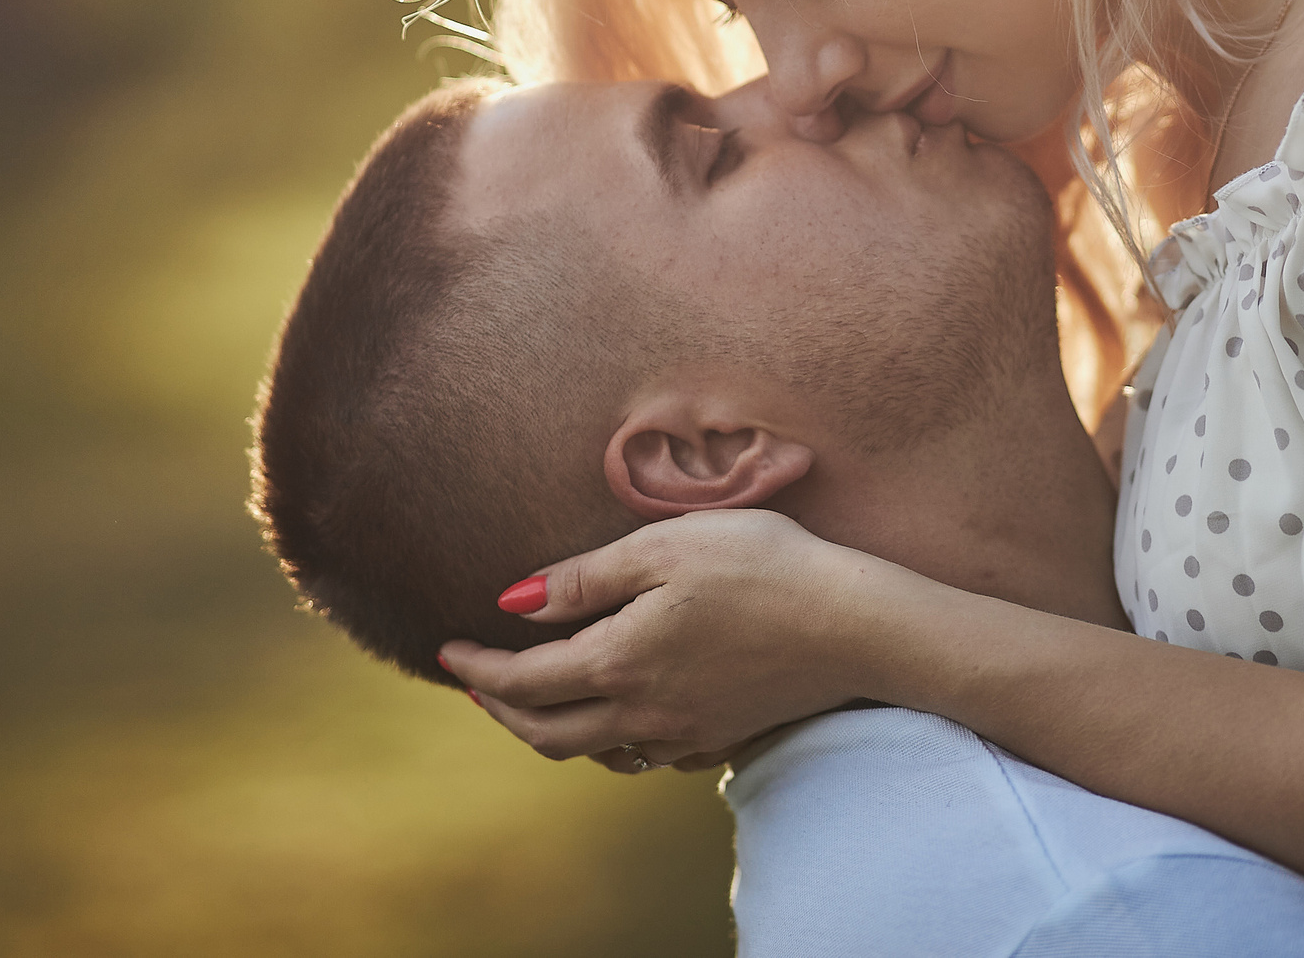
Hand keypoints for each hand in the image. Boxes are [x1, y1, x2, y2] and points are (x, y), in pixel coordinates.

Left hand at [439, 509, 894, 764]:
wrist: (856, 625)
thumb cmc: (764, 567)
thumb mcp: (665, 547)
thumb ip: (586, 578)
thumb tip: (514, 602)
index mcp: (619, 661)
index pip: (522, 682)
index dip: (476, 670)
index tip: (447, 652)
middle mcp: (642, 711)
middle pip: (546, 733)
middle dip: (502, 710)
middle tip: (477, 685)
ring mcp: (684, 733)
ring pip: (594, 754)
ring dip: (550, 732)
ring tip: (536, 701)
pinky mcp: (720, 737)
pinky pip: (645, 756)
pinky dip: (610, 742)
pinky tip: (616, 717)